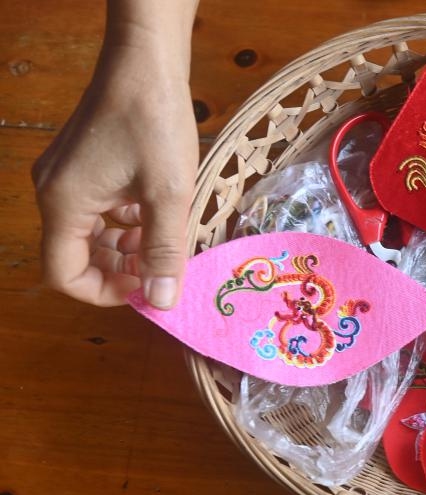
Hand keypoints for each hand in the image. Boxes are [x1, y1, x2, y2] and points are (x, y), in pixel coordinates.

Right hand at [33, 1, 198, 308]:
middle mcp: (56, 191)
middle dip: (121, 268)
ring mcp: (68, 175)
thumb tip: (161, 302)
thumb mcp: (168, 194)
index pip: (65, 273)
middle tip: (164, 266)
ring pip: (92, 232)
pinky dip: (128, 220)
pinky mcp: (86, 162)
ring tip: (167, 240)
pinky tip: (160, 212)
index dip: (105, 292)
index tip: (146, 289)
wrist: (147, 60)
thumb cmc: (155, 121)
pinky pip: (100, 208)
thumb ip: (164, 251)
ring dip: (128, 245)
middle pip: (79, 255)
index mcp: (64, 204)